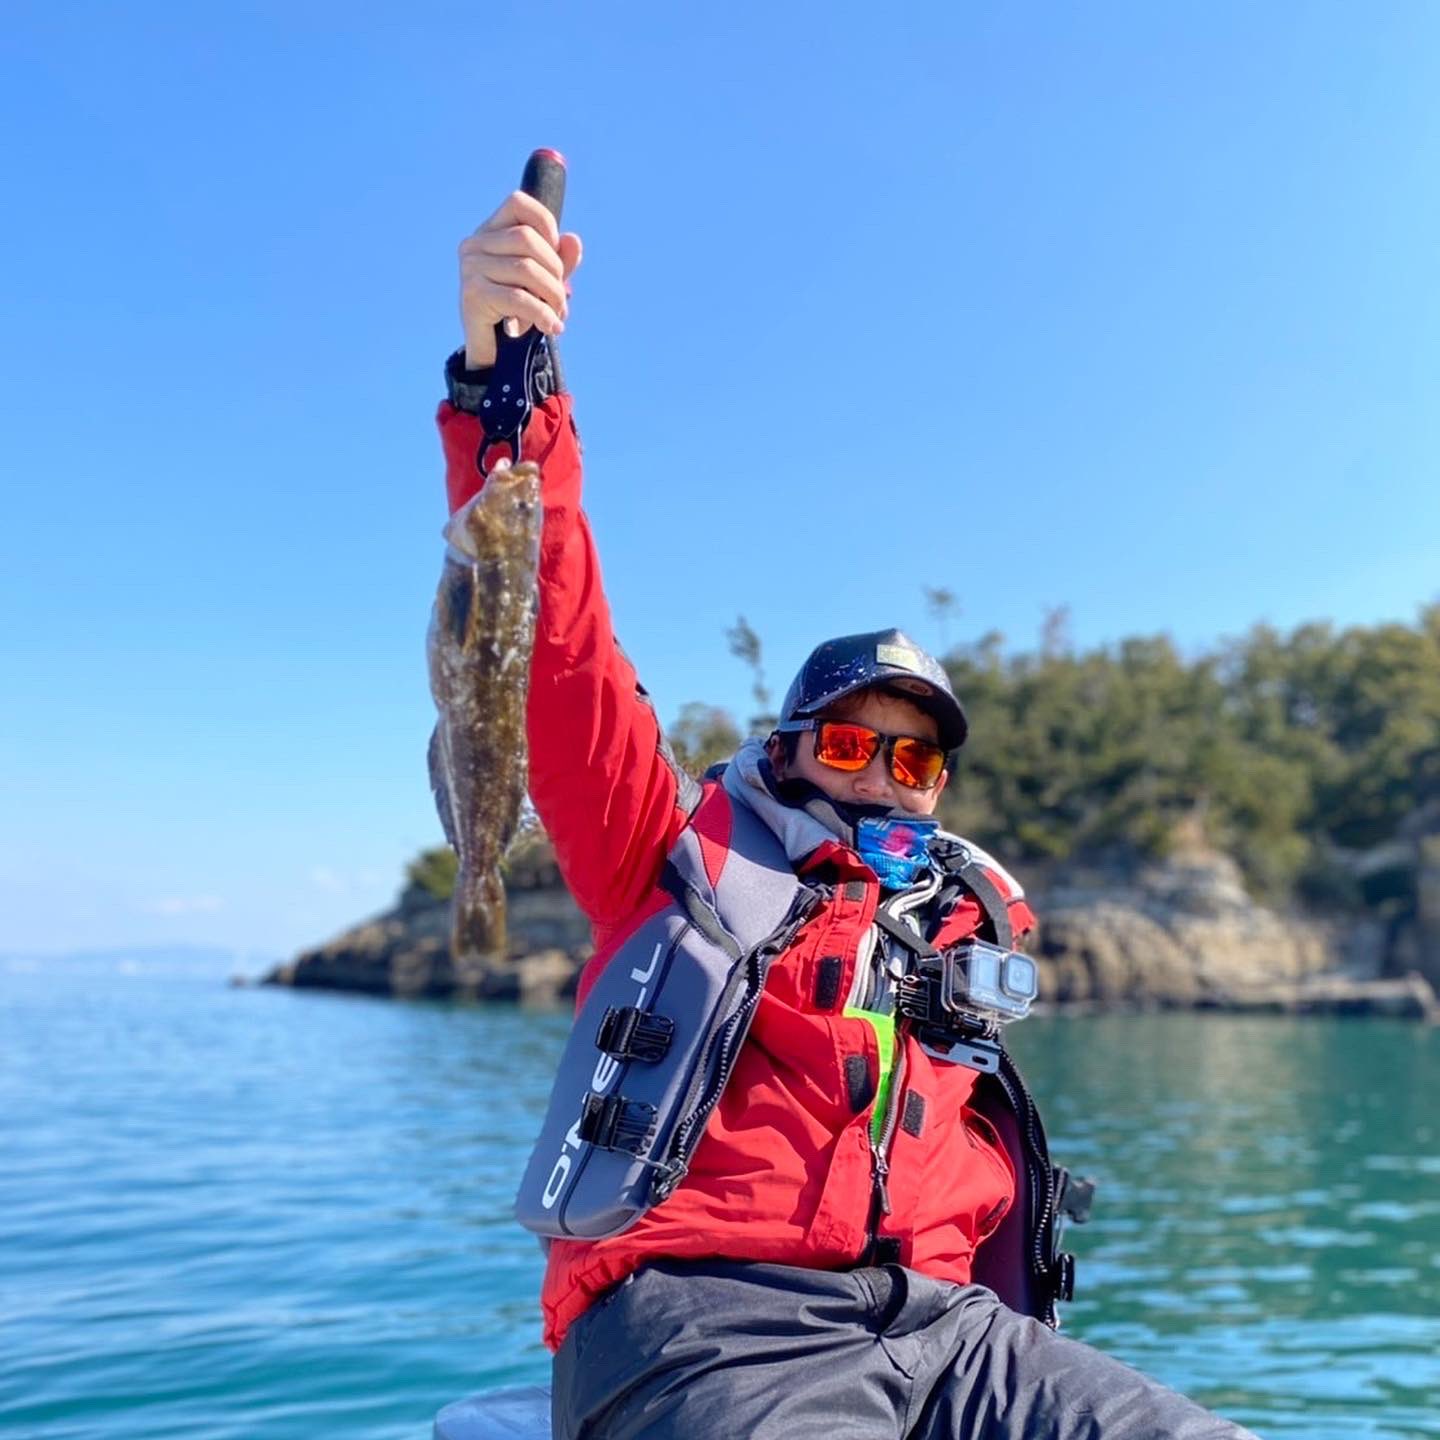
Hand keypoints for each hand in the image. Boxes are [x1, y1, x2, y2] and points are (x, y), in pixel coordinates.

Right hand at [458, 191, 582, 368]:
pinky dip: (542, 314)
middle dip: (555, 270)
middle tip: (560, 298)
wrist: (495, 354)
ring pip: (526, 269)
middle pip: (527, 238)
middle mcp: (474, 244)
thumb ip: (560, 259)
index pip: (519, 203)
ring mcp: (470, 268)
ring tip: (558, 314)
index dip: (547, 225)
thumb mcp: (544, 281)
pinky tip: (551, 327)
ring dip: (552, 296)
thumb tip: (573, 240)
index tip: (555, 258)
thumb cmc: (520, 311)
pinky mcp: (472, 295)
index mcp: (489, 231)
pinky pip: (518, 298)